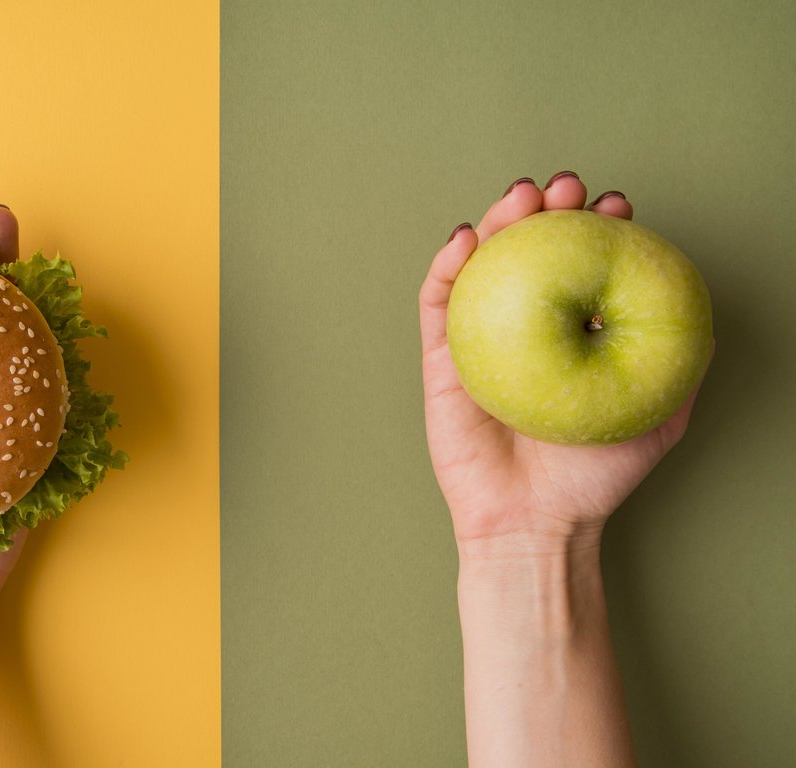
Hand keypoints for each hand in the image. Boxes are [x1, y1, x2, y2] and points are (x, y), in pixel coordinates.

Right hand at [420, 172, 710, 552]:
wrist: (536, 521)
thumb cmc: (593, 477)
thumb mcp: (658, 416)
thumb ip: (680, 367)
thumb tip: (701, 316)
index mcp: (570, 332)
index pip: (581, 264)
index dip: (597, 227)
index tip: (615, 206)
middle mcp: (524, 326)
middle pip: (530, 251)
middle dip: (548, 208)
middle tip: (566, 188)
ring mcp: (477, 337)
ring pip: (482, 263)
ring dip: (496, 220)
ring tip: (521, 196)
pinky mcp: (439, 358)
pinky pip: (437, 302)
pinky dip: (446, 265)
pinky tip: (463, 238)